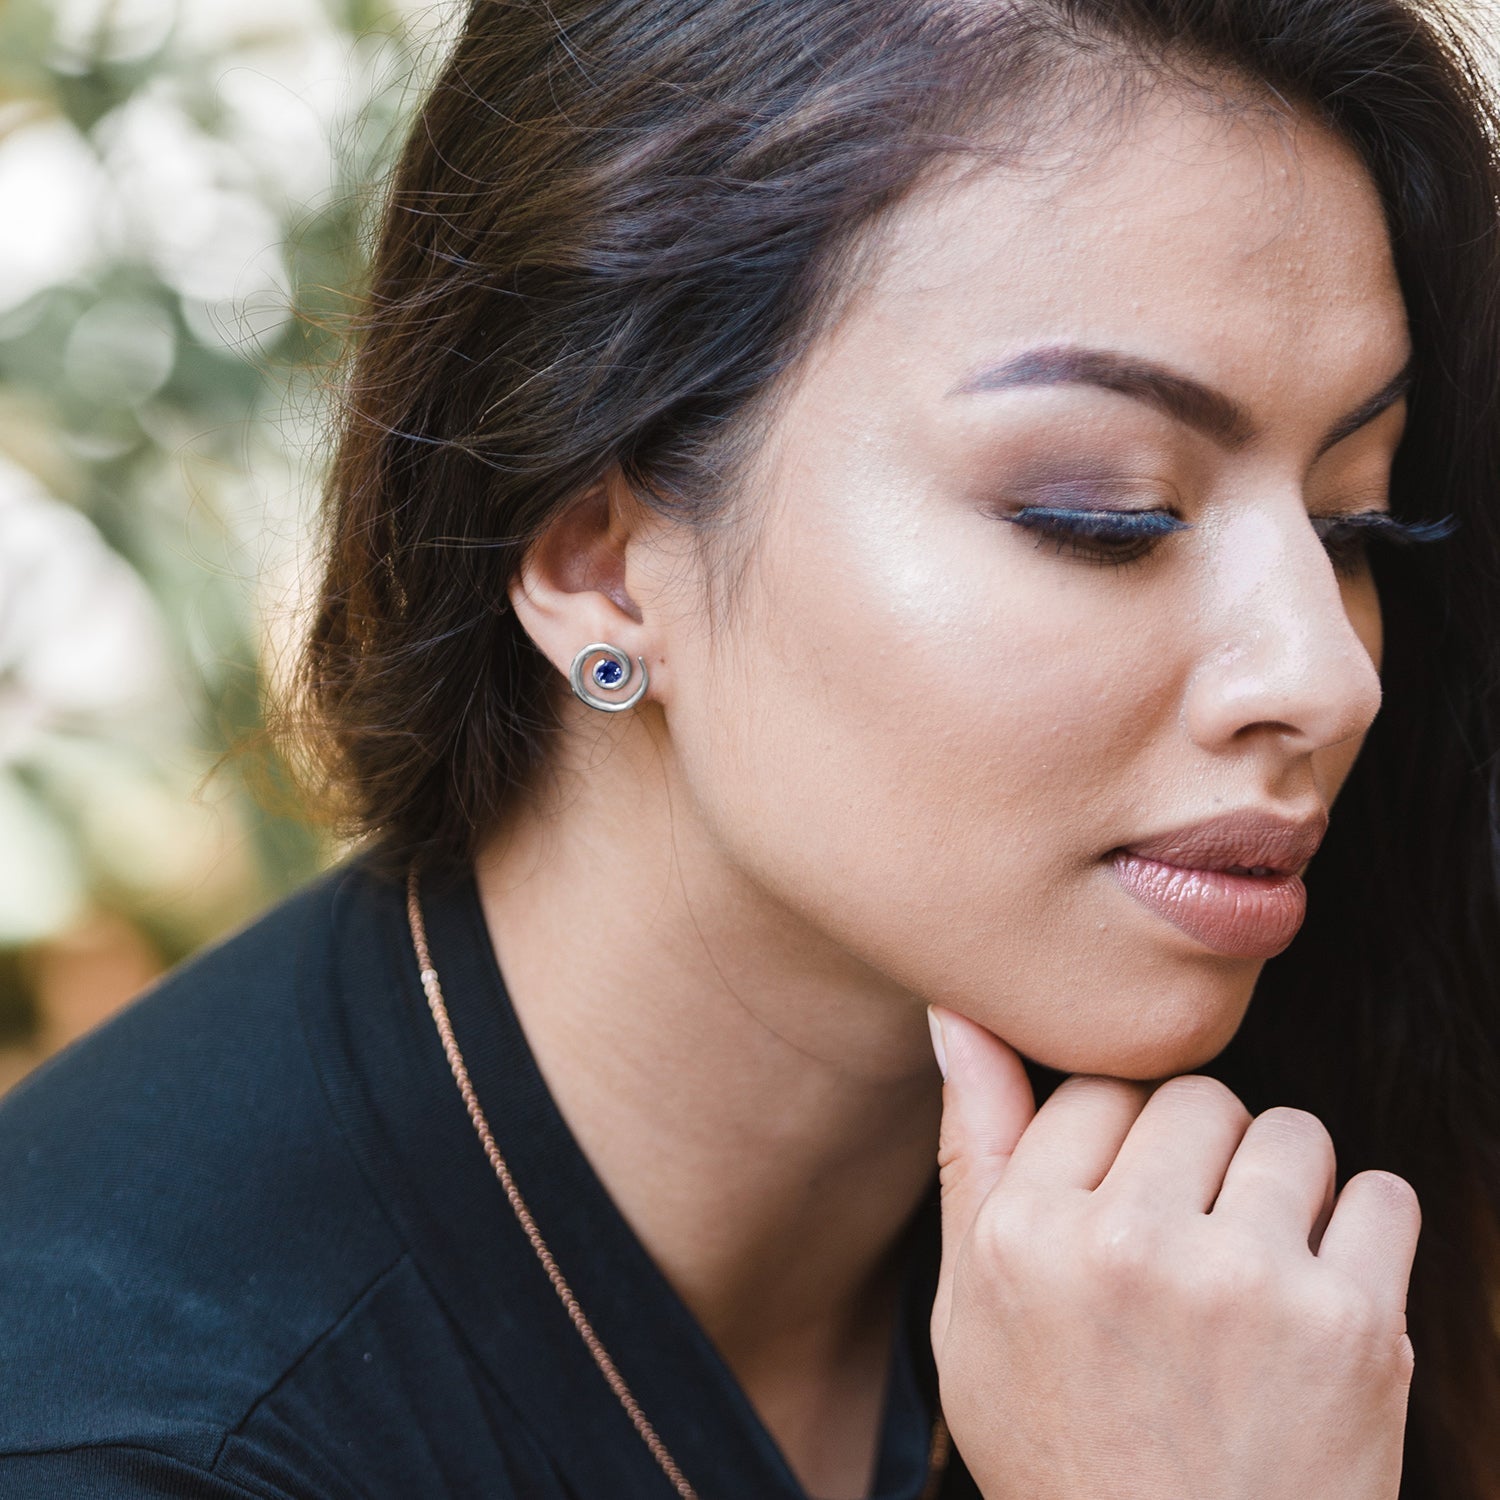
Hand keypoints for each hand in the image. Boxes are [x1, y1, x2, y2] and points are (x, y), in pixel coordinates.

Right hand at [927, 1005, 1419, 1499]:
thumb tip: (956, 1014)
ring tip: (1258, 1268)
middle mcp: (1128, 1246)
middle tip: (1195, 1240)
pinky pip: (1384, 1195)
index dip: (1121, 1145)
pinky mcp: (1355, 1328)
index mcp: (1025, 1235)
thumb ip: (971, 1152)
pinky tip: (1321, 1294)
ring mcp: (1246, 1284)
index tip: (1131, 1206)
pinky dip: (1364, 1233)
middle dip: (1203, 1154)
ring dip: (1285, 1186)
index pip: (1097, 1088)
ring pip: (1293, 1131)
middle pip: (1197, 1095)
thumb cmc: (1064, 1443)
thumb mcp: (974, 1309)